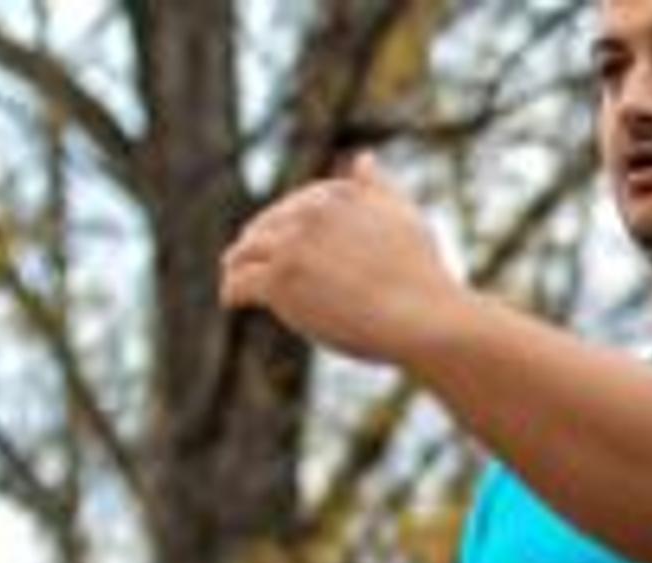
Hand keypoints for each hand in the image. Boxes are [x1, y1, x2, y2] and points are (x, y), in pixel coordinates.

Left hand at [217, 153, 464, 365]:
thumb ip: (378, 187)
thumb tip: (364, 157)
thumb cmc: (419, 274)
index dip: (285, 223)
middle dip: (255, 241)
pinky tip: (230, 302)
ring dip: (236, 264)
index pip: (297, 204)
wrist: (421, 314)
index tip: (280, 238)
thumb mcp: (402, 217)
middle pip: (266, 225)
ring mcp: (291, 246)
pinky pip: (240, 283)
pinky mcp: (278, 281)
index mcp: (336, 195)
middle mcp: (309, 213)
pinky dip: (232, 292)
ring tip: (233, 277)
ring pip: (246, 252)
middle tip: (245, 259)